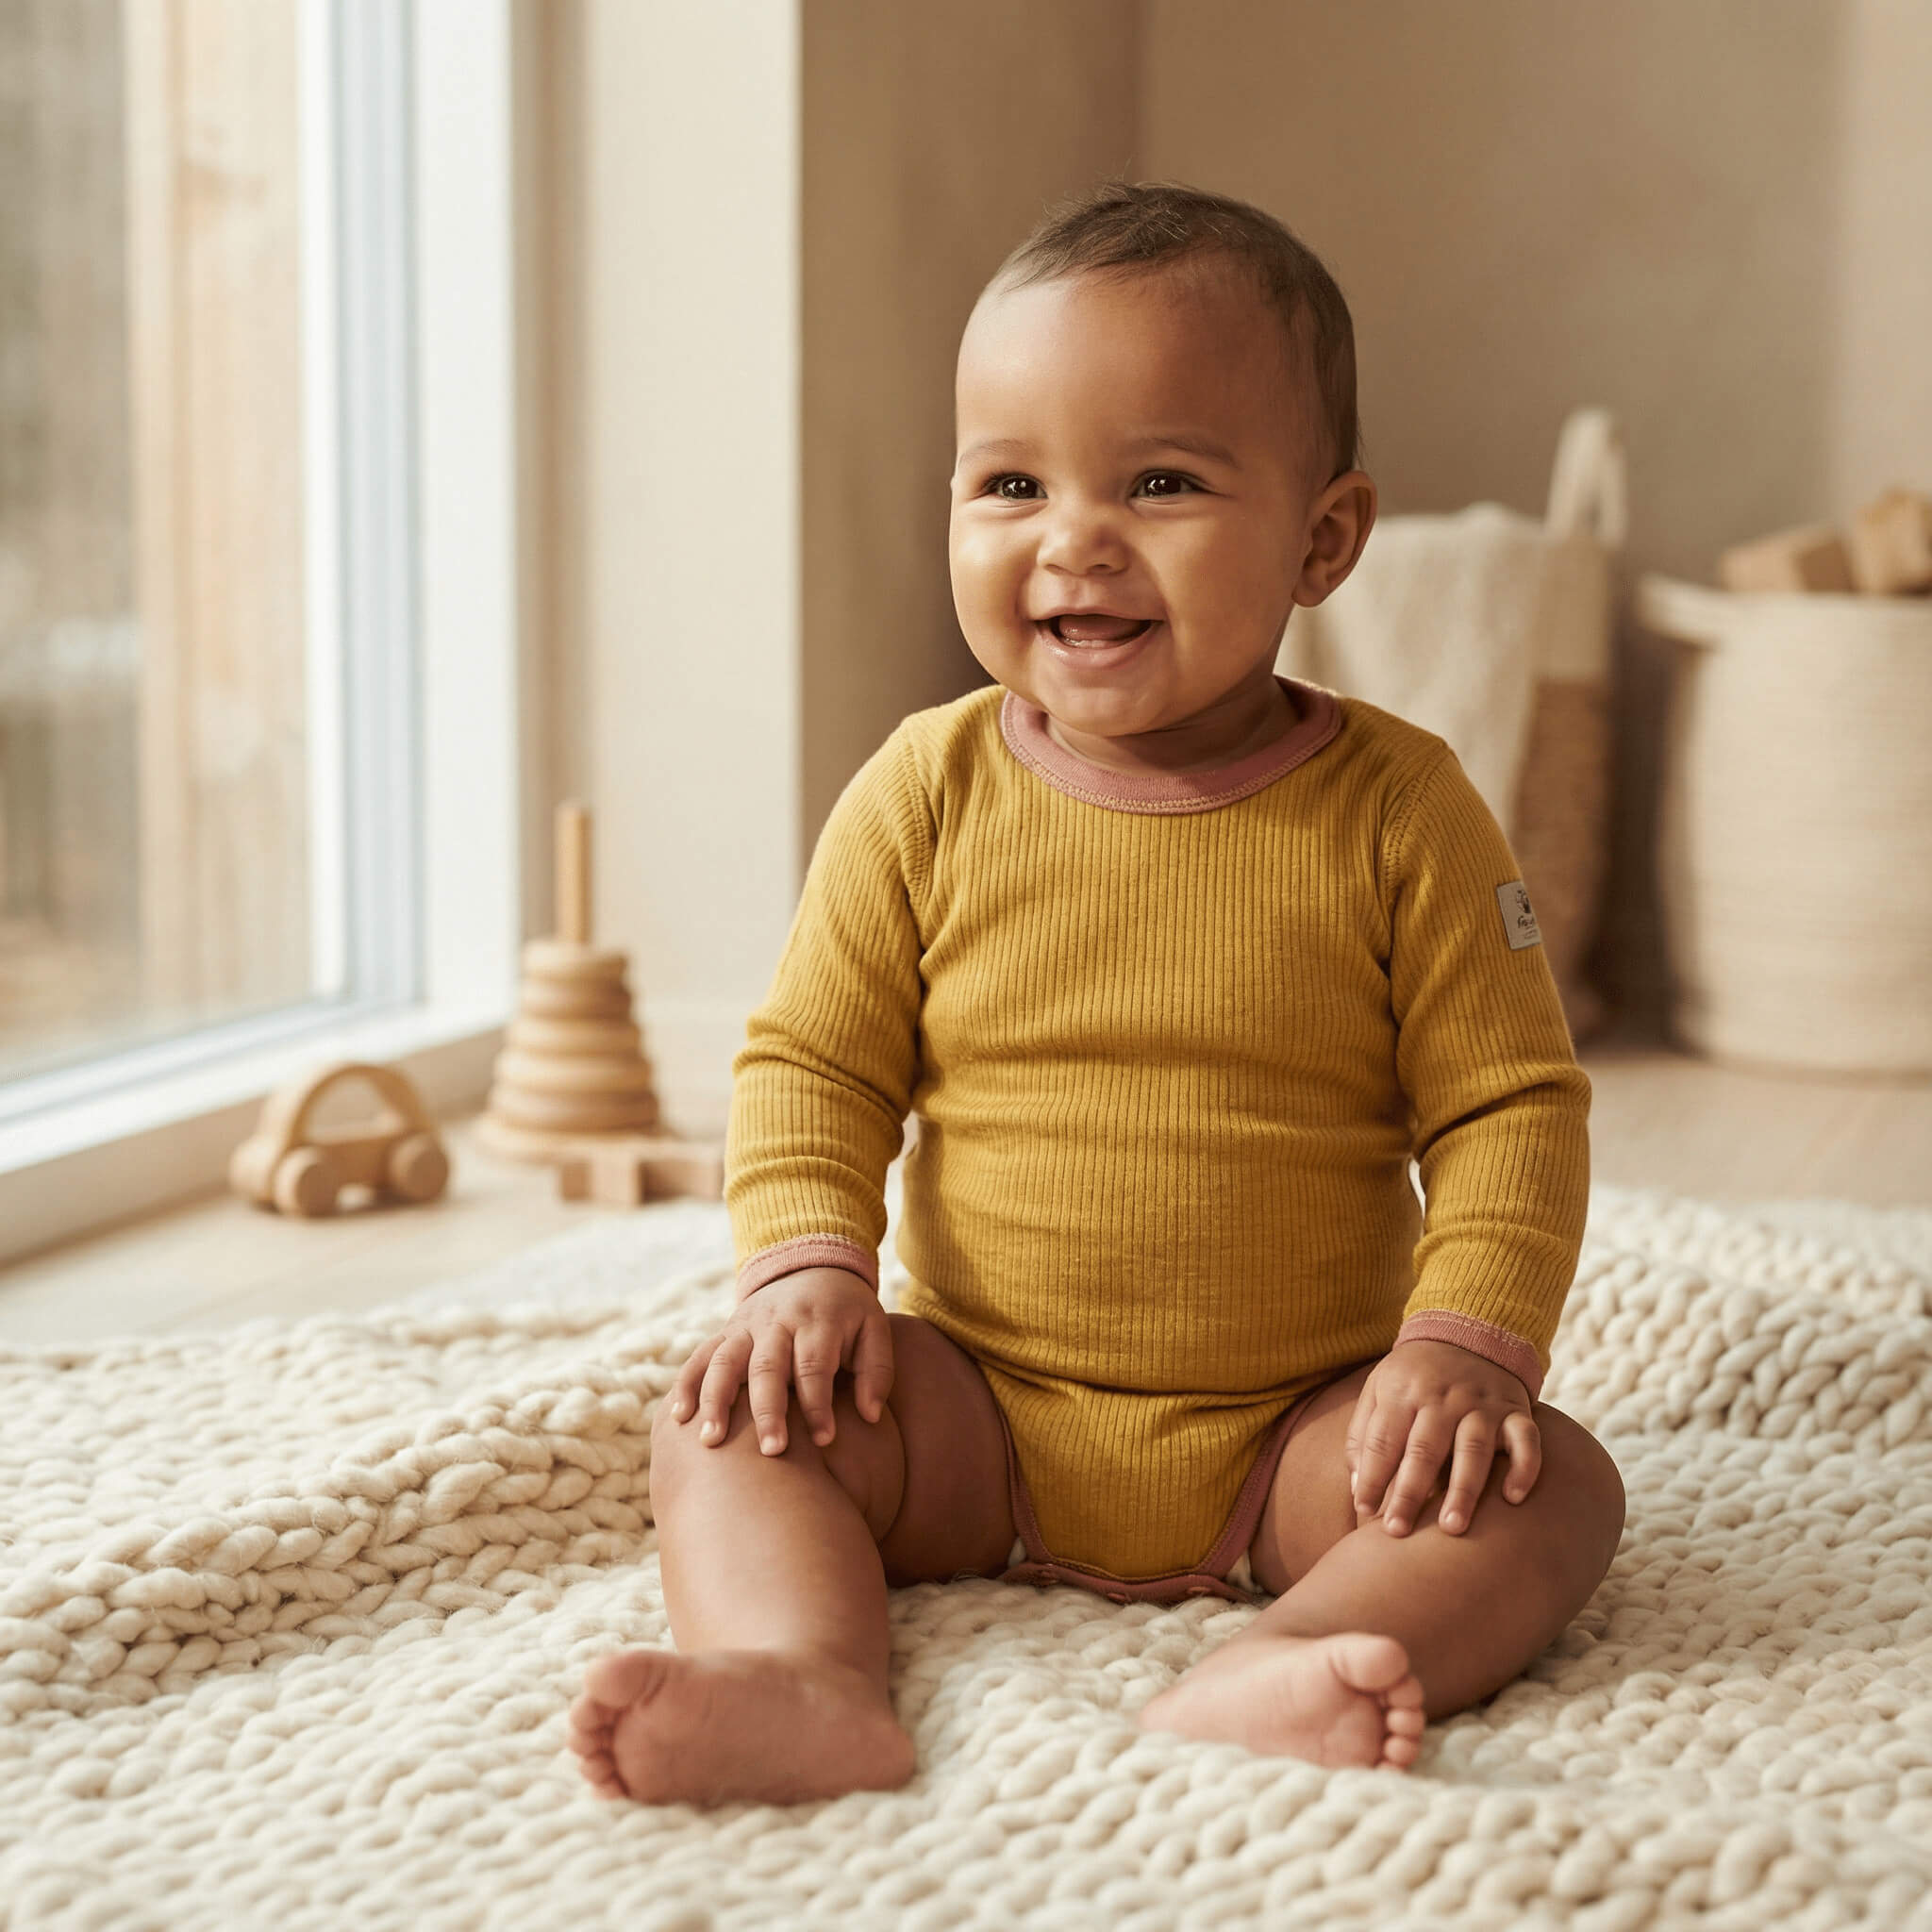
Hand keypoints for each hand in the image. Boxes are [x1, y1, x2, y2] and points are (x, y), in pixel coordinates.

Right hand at [665, 1266, 892, 1456]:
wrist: (812, 1268)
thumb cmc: (848, 1314)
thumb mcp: (874, 1329)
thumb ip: (877, 1371)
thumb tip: (871, 1416)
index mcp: (817, 1321)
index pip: (814, 1366)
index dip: (818, 1404)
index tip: (825, 1441)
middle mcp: (777, 1322)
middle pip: (767, 1367)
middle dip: (768, 1410)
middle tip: (771, 1451)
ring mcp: (745, 1326)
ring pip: (725, 1361)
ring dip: (716, 1400)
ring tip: (712, 1441)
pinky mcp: (726, 1332)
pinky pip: (700, 1356)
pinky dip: (687, 1384)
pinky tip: (679, 1418)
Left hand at [1345, 1338, 1539, 1537]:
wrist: (1469, 1331)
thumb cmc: (1414, 1375)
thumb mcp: (1379, 1389)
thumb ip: (1364, 1436)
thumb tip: (1359, 1488)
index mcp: (1403, 1393)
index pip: (1383, 1441)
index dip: (1372, 1476)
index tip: (1364, 1510)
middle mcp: (1443, 1399)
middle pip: (1424, 1450)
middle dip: (1410, 1493)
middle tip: (1398, 1532)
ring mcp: (1482, 1405)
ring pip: (1473, 1450)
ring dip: (1463, 1490)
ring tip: (1451, 1528)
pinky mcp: (1516, 1410)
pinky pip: (1526, 1440)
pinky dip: (1524, 1468)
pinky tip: (1514, 1499)